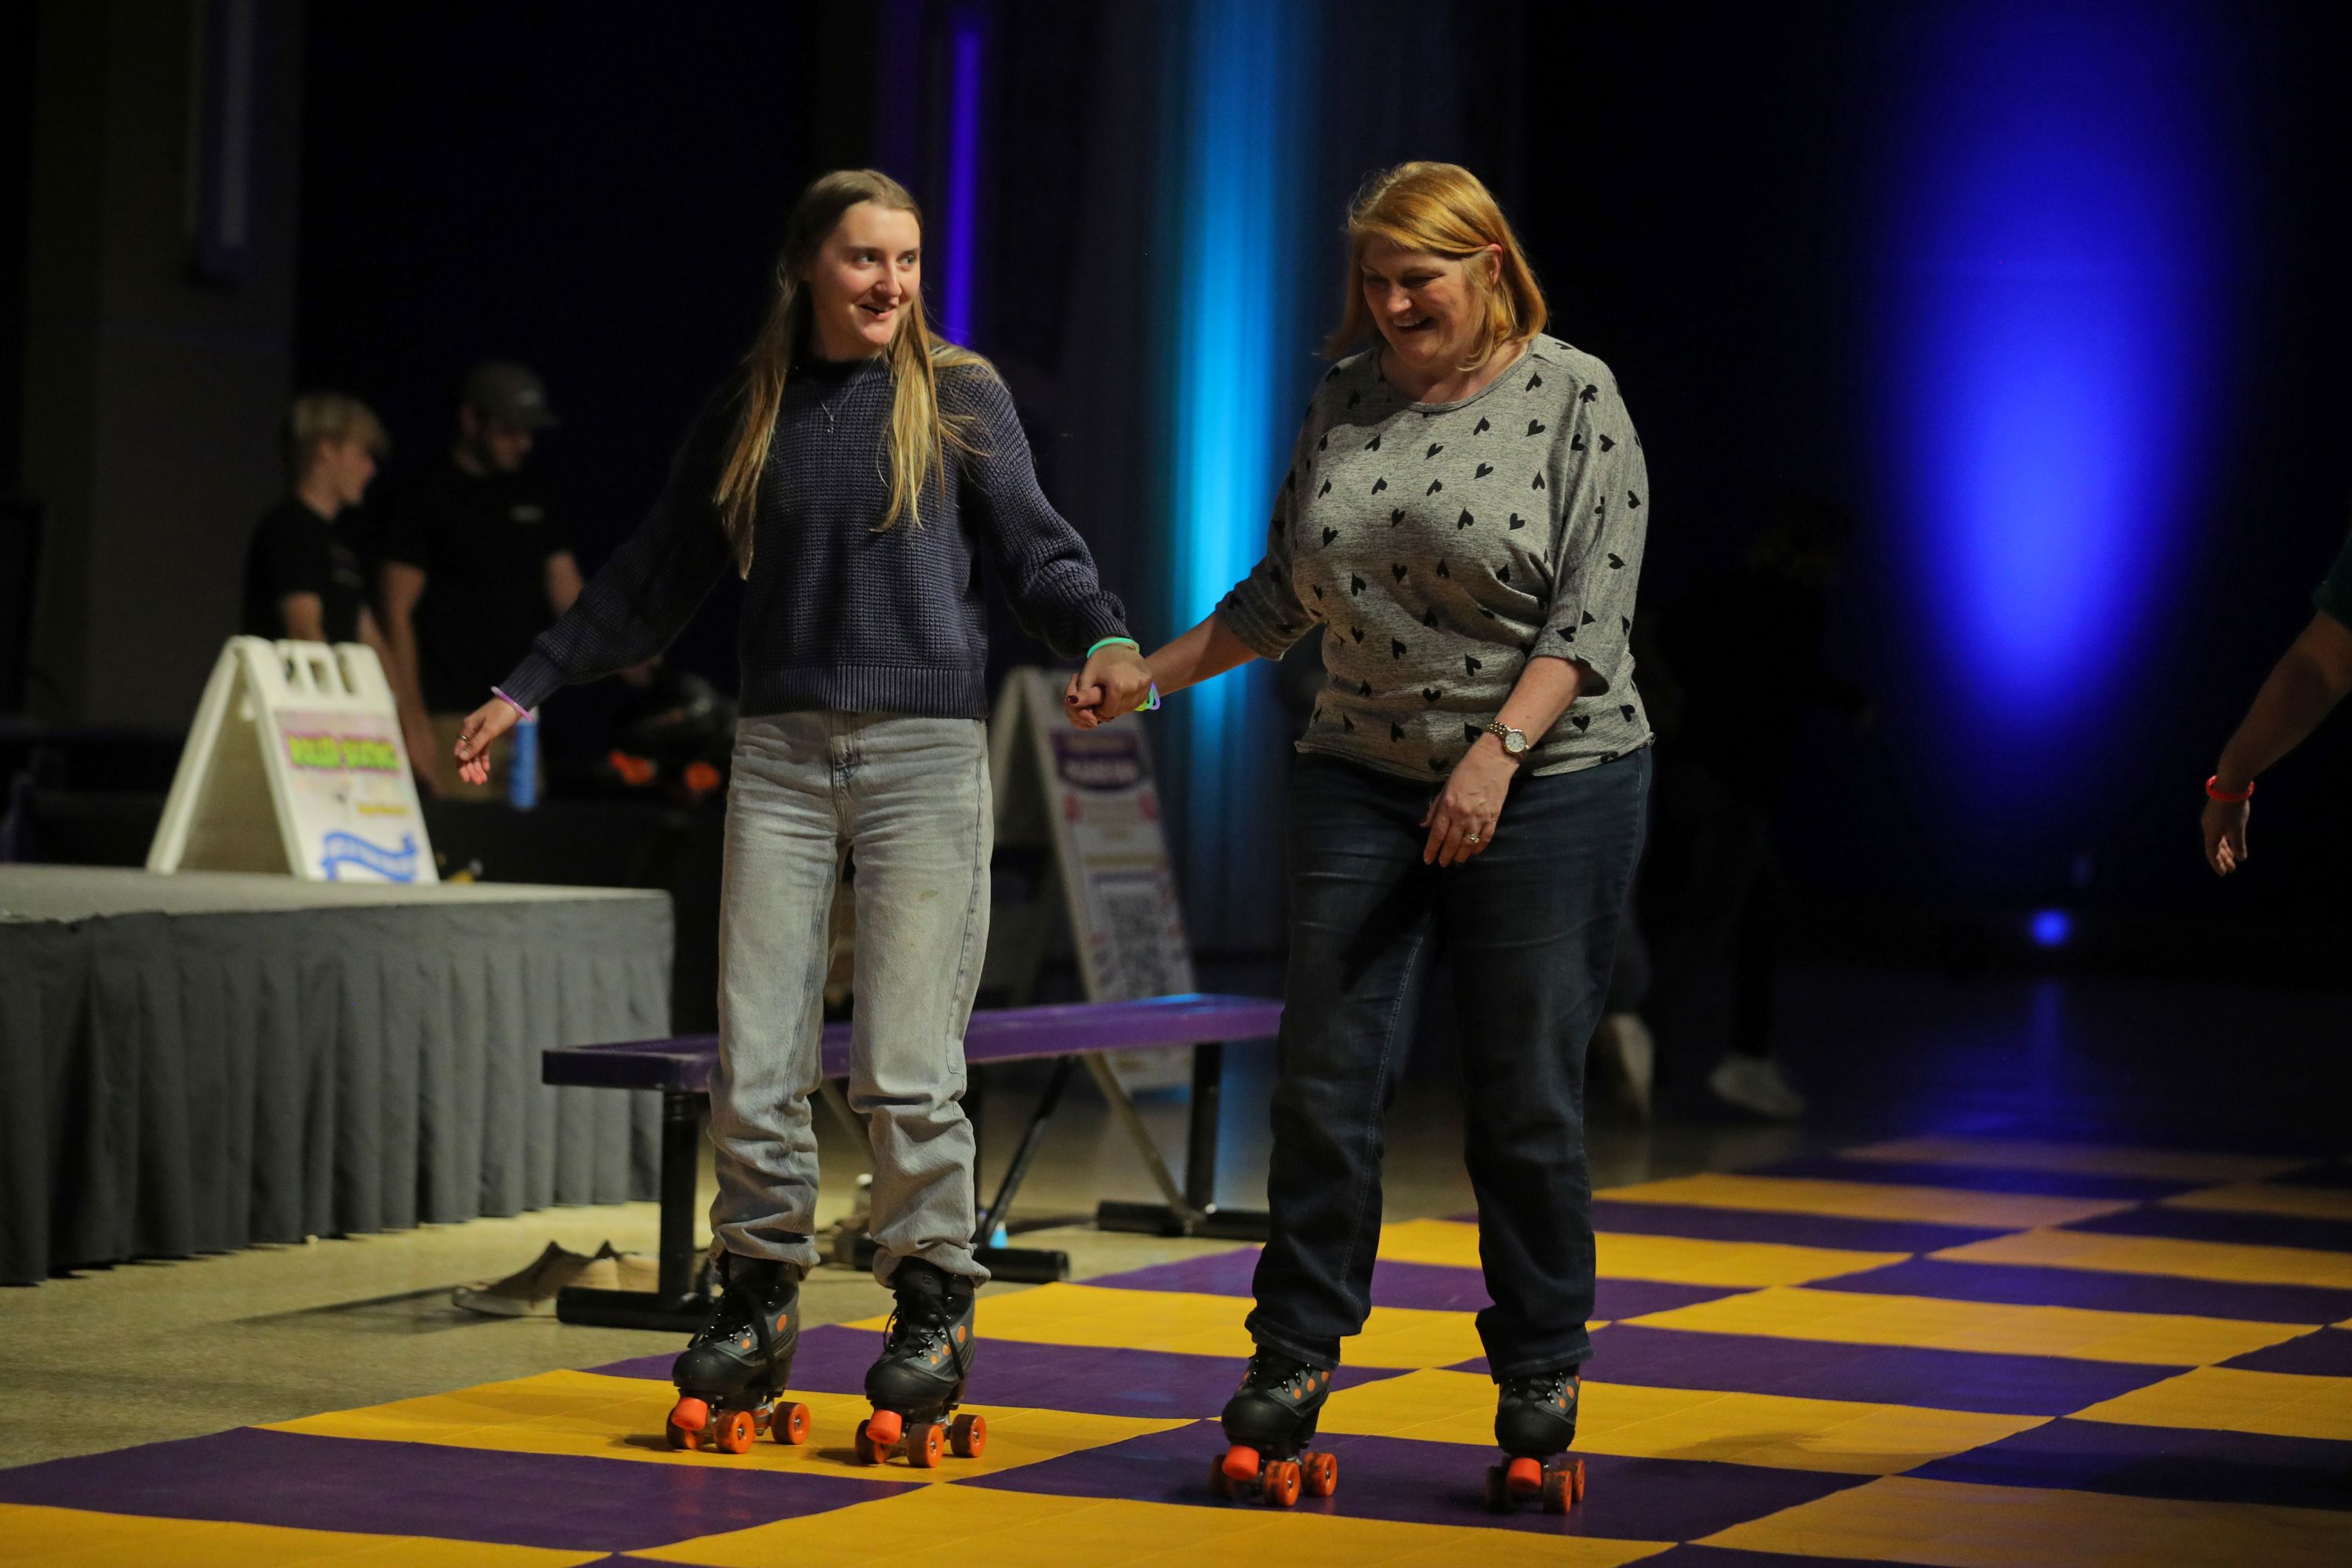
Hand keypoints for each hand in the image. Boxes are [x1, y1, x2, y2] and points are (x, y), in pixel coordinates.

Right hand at [453, 699, 519, 787]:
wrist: (515, 702)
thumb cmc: (501, 713)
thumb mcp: (489, 730)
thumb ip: (476, 744)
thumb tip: (461, 757)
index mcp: (467, 728)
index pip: (459, 751)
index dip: (461, 766)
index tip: (466, 779)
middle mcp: (471, 731)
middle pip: (467, 754)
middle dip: (471, 769)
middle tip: (478, 782)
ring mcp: (479, 732)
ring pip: (475, 753)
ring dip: (477, 766)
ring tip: (483, 779)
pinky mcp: (488, 733)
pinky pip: (483, 749)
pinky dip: (484, 759)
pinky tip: (487, 769)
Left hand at [1064, 645, 1154, 728]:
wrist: (1119, 645)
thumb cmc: (1100, 661)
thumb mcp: (1087, 675)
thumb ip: (1081, 692)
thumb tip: (1070, 703)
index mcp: (1118, 685)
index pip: (1108, 711)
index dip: (1099, 710)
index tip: (1095, 702)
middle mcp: (1134, 687)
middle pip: (1118, 711)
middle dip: (1108, 708)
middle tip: (1103, 697)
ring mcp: (1144, 686)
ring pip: (1128, 708)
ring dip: (1118, 705)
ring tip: (1112, 692)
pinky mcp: (1149, 684)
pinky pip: (1137, 702)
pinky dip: (1128, 701)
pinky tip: (1122, 691)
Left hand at [1422, 741, 1515, 865]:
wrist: (1493, 760)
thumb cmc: (1466, 770)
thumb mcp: (1445, 787)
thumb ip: (1435, 808)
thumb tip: (1424, 825)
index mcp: (1449, 806)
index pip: (1437, 833)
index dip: (1431, 849)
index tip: (1427, 859)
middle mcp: (1463, 815)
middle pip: (1452, 843)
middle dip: (1445, 856)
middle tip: (1441, 864)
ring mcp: (1479, 818)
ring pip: (1468, 844)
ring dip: (1461, 856)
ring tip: (1456, 861)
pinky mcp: (1494, 818)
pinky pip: (1485, 839)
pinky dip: (1478, 848)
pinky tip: (1472, 852)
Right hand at [2203, 795, 2249, 875]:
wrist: (2229, 785)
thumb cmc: (2234, 808)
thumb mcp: (2238, 828)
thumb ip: (2238, 844)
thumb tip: (2241, 858)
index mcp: (2211, 833)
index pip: (2212, 854)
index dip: (2217, 865)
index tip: (2224, 874)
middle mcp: (2208, 828)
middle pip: (2214, 848)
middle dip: (2223, 859)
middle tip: (2232, 868)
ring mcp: (2211, 820)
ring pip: (2217, 839)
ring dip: (2225, 849)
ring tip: (2233, 857)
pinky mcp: (2215, 814)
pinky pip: (2218, 832)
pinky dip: (2225, 840)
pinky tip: (2231, 841)